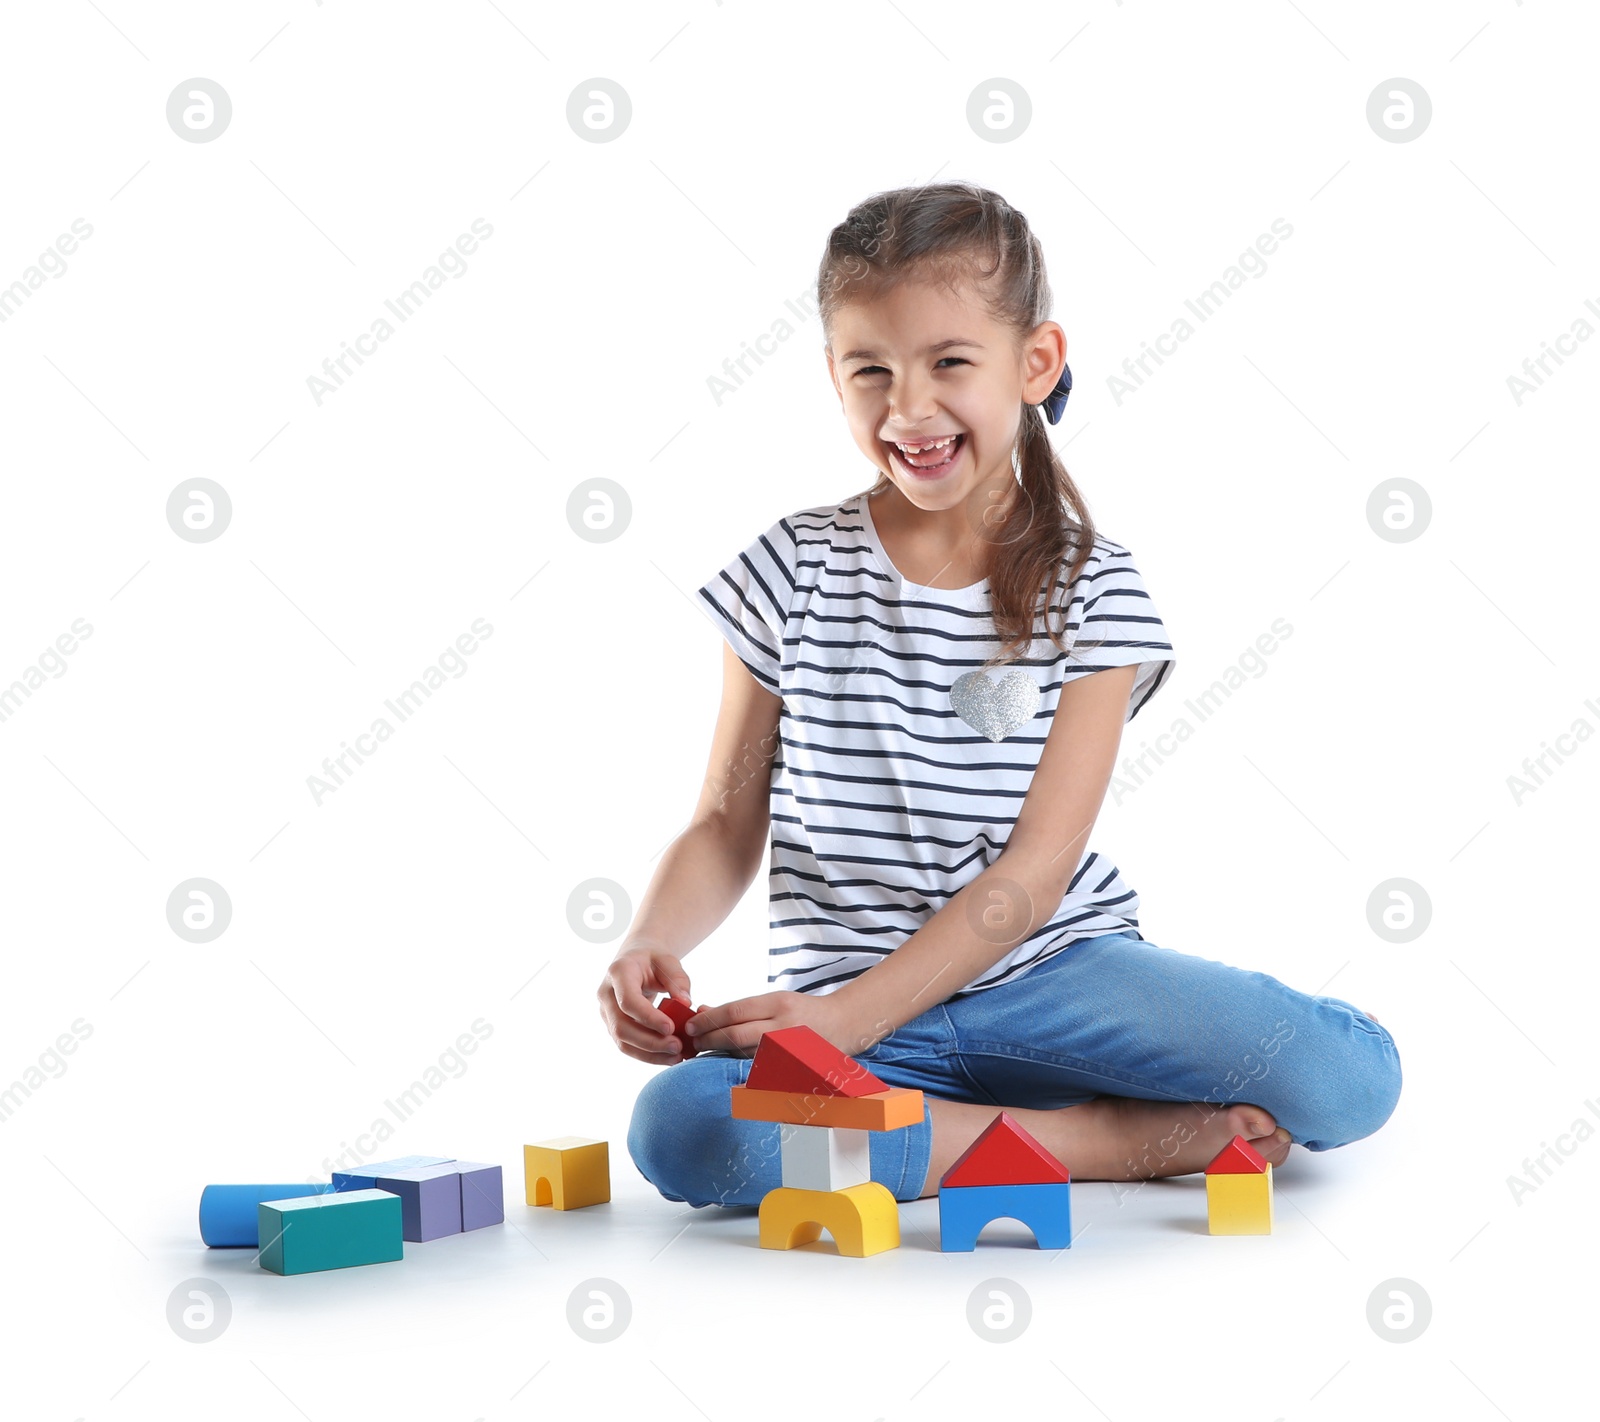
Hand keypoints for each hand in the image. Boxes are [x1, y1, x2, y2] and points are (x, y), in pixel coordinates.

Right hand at [597, 942, 692, 1064]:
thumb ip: (678, 979)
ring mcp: (606, 1012)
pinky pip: (627, 1046)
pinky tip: (668, 1057)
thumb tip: (686, 1003)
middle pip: (621, 1027)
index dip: (648, 1017)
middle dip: (650, 1041)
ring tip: (676, 1056)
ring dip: (649, 1054)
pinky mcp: (613, 1026)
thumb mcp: (668, 960)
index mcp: (618, 972)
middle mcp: (606, 994)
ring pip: (622, 1041)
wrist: (636, 960)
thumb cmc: (653, 959)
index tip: (671, 1028)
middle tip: (677, 1046)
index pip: (628, 1001)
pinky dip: (648, 1055)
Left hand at [686, 987, 882, 1058]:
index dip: (709, 1019)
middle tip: (694, 1043)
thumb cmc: (803, 1012)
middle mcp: (783, 1025)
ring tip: (706, 1055)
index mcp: (778, 1003)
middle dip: (710, 1039)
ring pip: (746, 1055)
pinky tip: (729, 1079)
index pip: (735, 1011)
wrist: (844, 1024)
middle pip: (736, 1034)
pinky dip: (743, 1076)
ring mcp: (790, 1049)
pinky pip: (762, 1074)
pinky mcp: (795, 1067)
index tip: (692, 1025)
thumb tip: (705, 1010)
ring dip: (722, 1056)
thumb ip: (743, 1009)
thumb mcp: (776, 1001)